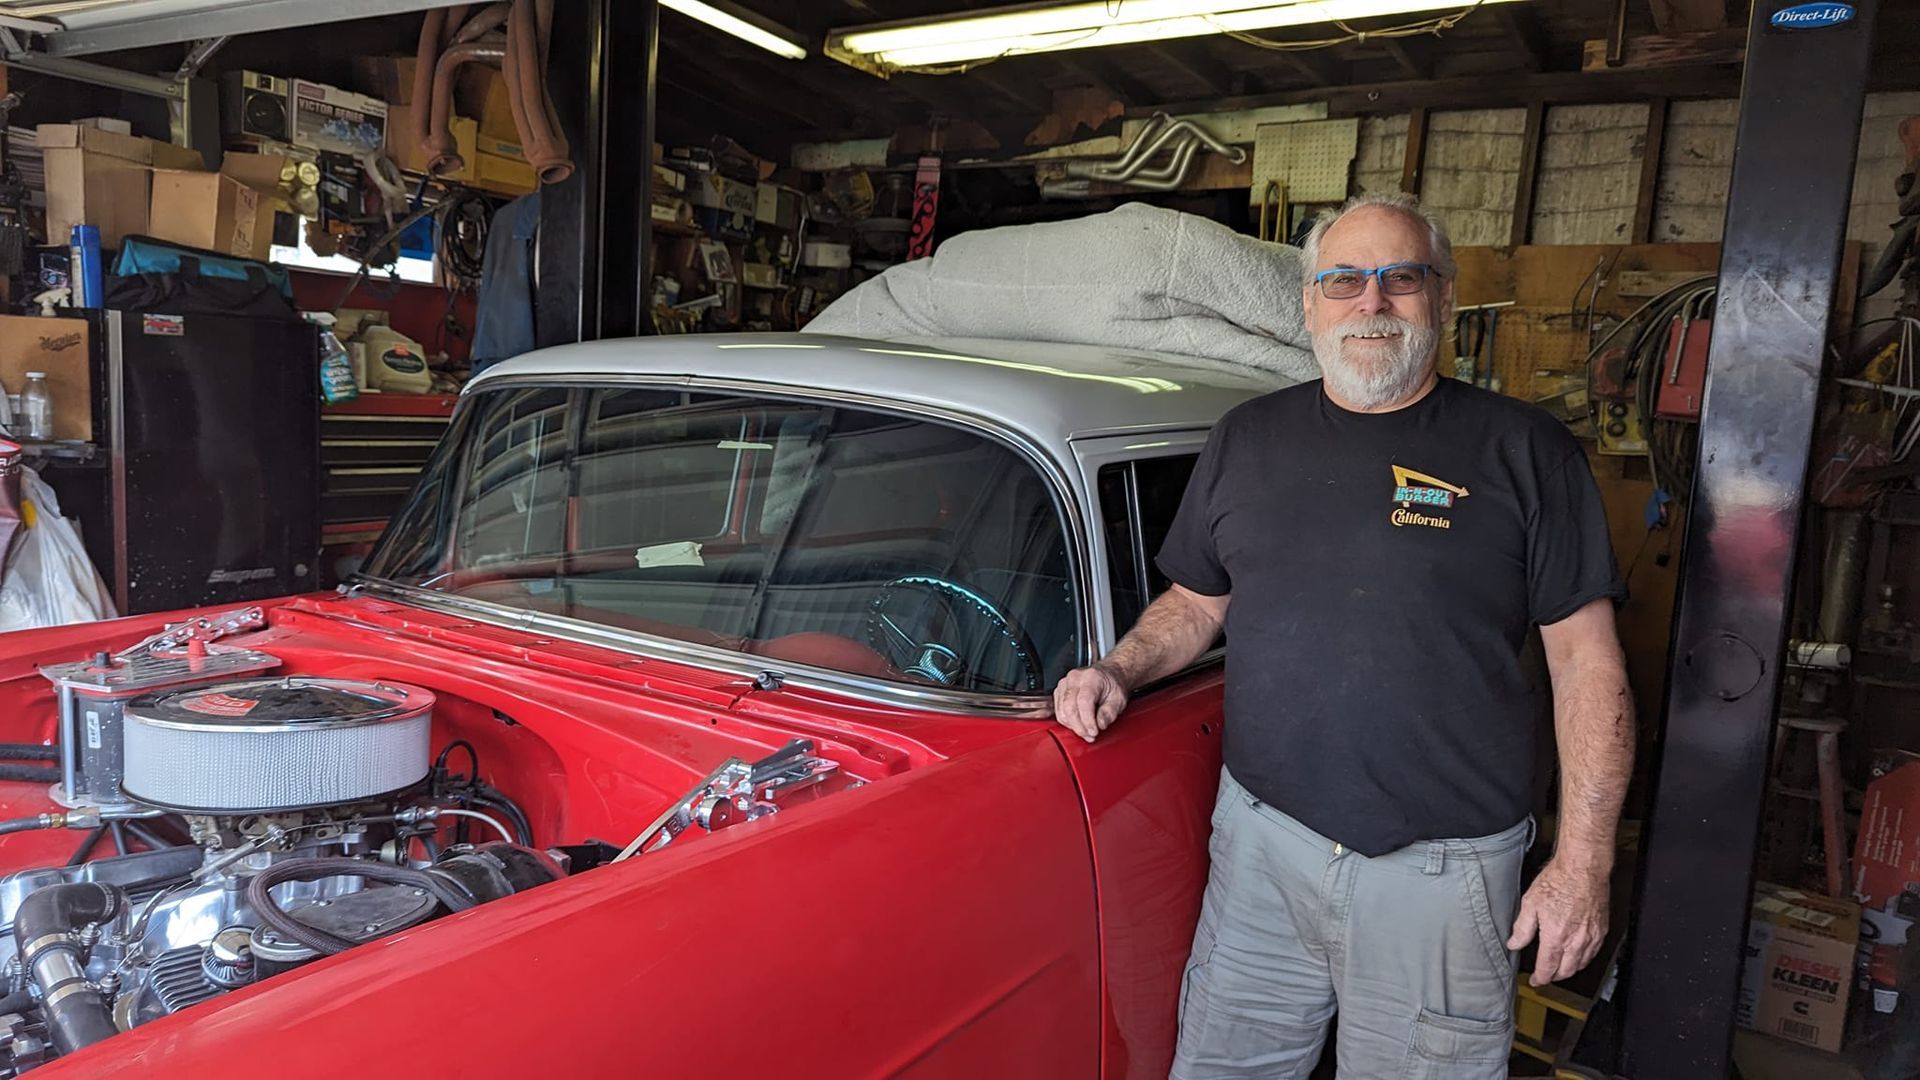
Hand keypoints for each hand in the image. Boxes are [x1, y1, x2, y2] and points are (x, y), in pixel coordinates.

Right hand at [1050, 662, 1129, 742]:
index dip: (1088, 721)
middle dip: (1079, 727)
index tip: (1094, 731)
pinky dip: (1068, 722)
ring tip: (1087, 732)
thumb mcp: (1119, 699)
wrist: (1108, 676)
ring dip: (1073, 726)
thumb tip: (1100, 725)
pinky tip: (1079, 725)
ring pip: (1062, 712)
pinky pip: (1059, 712)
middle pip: (1069, 707)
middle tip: (1090, 735)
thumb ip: (1109, 713)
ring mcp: (1064, 684)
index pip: (1083, 702)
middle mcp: (1074, 678)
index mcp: (1091, 677)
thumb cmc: (1113, 685)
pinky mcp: (1059, 692)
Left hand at [1506, 857, 1609, 986]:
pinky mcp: (1602, 930)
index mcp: (1556, 936)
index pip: (1548, 968)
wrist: (1584, 868)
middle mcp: (1576, 940)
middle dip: (1554, 976)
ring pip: (1582, 964)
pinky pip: (1594, 953)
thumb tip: (1514, 943)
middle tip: (1546, 975)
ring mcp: (1592, 936)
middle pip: (1566, 971)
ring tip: (1560, 968)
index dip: (1540, 978)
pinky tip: (1578, 955)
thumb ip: (1522, 928)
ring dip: (1570, 970)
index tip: (1535, 980)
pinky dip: (1584, 959)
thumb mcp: (1530, 903)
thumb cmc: (1559, 880)